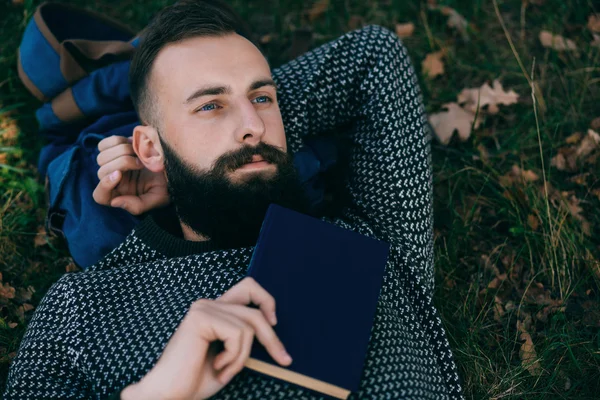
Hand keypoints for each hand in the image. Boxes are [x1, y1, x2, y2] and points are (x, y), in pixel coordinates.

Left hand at [92, 135, 169, 214]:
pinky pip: (103, 145)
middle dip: (120, 164)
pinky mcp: (115, 149)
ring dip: (119, 152)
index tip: (119, 174)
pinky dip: (115, 142)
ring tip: (137, 153)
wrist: (175, 163)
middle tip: (139, 163)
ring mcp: (113, 164)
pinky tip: (130, 144)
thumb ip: (138, 206)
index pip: (100, 195)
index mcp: (122, 196)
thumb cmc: (168, 184)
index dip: (105, 185)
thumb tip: (115, 202)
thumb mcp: (158, 198)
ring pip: (100, 158)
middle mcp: (114, 181)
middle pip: (100, 173)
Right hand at [121, 277, 291, 399]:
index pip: (247, 287)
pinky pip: (237, 334)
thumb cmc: (196, 380)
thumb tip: (274, 330)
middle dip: (271, 338)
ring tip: (225, 371)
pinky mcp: (201, 318)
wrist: (169, 395)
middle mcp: (208, 304)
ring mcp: (203, 309)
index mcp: (214, 310)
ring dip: (242, 357)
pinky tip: (217, 366)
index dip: (266, 300)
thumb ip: (245, 338)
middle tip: (284, 360)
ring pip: (249, 326)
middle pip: (255, 310)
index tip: (274, 323)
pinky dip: (234, 357)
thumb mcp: (231, 356)